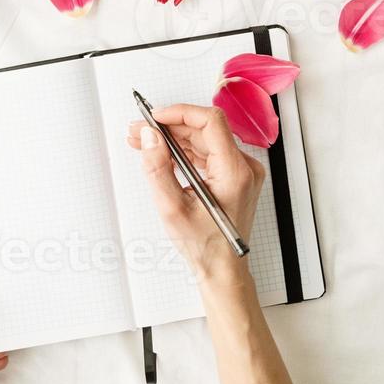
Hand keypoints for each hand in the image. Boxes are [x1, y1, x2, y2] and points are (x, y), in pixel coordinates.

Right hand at [128, 105, 263, 286]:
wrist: (222, 269)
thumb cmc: (204, 246)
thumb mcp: (172, 208)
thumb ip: (157, 168)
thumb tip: (149, 136)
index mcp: (235, 172)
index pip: (210, 122)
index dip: (180, 113)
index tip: (155, 117)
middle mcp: (243, 167)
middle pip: (204, 130)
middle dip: (169, 127)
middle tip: (139, 131)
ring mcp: (240, 171)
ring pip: (203, 140)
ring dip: (173, 138)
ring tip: (143, 142)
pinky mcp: (232, 176)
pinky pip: (206, 153)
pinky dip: (183, 151)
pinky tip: (161, 154)